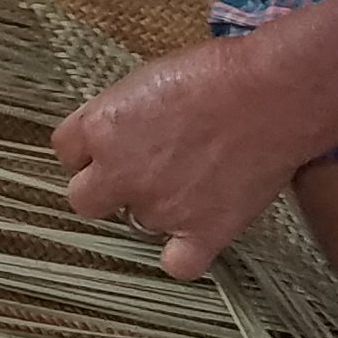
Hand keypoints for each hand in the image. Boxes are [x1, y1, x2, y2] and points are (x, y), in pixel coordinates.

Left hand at [54, 37, 321, 279]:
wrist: (272, 93)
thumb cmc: (213, 72)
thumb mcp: (145, 78)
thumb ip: (119, 115)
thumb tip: (117, 136)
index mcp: (101, 127)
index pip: (66, 151)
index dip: (90, 149)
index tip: (113, 144)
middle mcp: (120, 173)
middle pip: (85, 199)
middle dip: (107, 187)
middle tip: (142, 170)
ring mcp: (160, 207)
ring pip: (136, 225)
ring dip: (155, 210)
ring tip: (190, 184)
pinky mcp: (202, 232)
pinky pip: (178, 265)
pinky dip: (184, 256)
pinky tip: (196, 235)